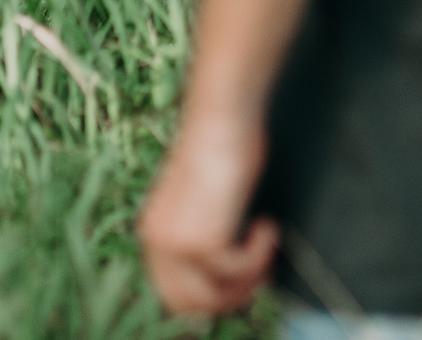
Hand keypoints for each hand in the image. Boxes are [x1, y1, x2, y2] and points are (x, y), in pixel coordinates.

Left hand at [139, 110, 278, 315]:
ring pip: (212, 297)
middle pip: (188, 304)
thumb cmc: (225, 142)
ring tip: (268, 244)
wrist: (223, 118)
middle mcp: (156, 244)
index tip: (246, 276)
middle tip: (263, 272)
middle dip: (231, 297)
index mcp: (154, 233)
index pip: (174, 291)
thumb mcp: (208, 194)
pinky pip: (236, 271)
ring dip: (249, 279)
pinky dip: (260, 255)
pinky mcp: (201, 241)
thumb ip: (209, 224)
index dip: (213, 293)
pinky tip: (268, 226)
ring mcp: (175, 246)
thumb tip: (234, 255)